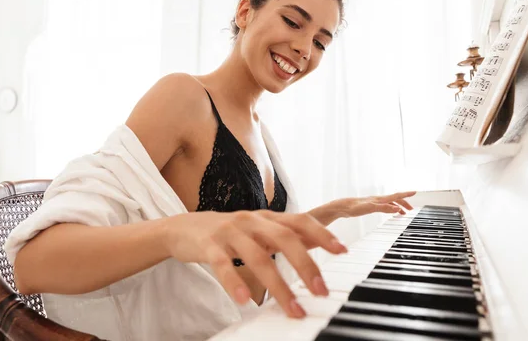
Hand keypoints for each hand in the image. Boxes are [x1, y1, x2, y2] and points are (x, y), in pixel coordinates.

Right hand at [163, 210, 346, 317]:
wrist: (185, 227)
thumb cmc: (230, 231)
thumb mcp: (260, 229)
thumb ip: (287, 234)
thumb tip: (321, 240)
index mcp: (267, 218)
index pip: (300, 221)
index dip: (322, 233)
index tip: (342, 251)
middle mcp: (251, 221)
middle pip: (284, 238)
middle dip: (306, 265)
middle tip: (320, 291)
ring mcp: (230, 232)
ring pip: (257, 257)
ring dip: (278, 286)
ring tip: (291, 309)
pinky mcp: (209, 246)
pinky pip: (223, 264)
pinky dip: (235, 282)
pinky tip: (246, 300)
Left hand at [338, 191, 415, 218]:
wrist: (342, 207)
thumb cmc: (354, 207)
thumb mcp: (370, 208)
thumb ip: (383, 208)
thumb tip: (396, 209)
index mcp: (380, 199)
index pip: (396, 196)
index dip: (406, 194)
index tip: (415, 192)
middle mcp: (378, 199)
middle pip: (394, 199)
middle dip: (404, 203)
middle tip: (411, 209)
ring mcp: (374, 202)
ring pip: (390, 203)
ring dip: (398, 207)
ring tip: (403, 213)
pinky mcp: (370, 206)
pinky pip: (384, 206)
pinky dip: (390, 209)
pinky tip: (389, 212)